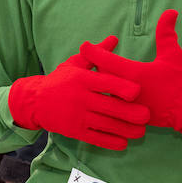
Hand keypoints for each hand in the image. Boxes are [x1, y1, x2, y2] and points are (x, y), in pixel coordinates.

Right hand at [7, 37, 149, 149]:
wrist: (35, 101)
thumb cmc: (60, 80)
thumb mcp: (75, 63)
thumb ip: (97, 54)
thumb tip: (114, 39)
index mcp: (82, 79)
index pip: (105, 83)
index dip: (122, 88)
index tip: (138, 92)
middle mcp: (80, 98)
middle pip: (109, 106)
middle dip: (130, 113)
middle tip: (147, 115)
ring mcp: (77, 116)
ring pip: (105, 125)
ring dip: (125, 130)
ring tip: (141, 131)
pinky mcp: (74, 131)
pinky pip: (95, 138)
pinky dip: (110, 142)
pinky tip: (124, 143)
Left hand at [78, 9, 181, 133]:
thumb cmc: (179, 81)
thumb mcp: (172, 54)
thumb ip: (166, 32)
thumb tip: (170, 11)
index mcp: (133, 73)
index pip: (104, 60)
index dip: (92, 51)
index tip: (85, 45)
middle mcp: (125, 90)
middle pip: (99, 75)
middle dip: (94, 65)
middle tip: (92, 57)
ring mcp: (125, 105)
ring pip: (103, 91)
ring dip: (99, 81)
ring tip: (96, 73)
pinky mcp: (127, 116)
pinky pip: (109, 105)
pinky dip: (106, 96)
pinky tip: (105, 91)